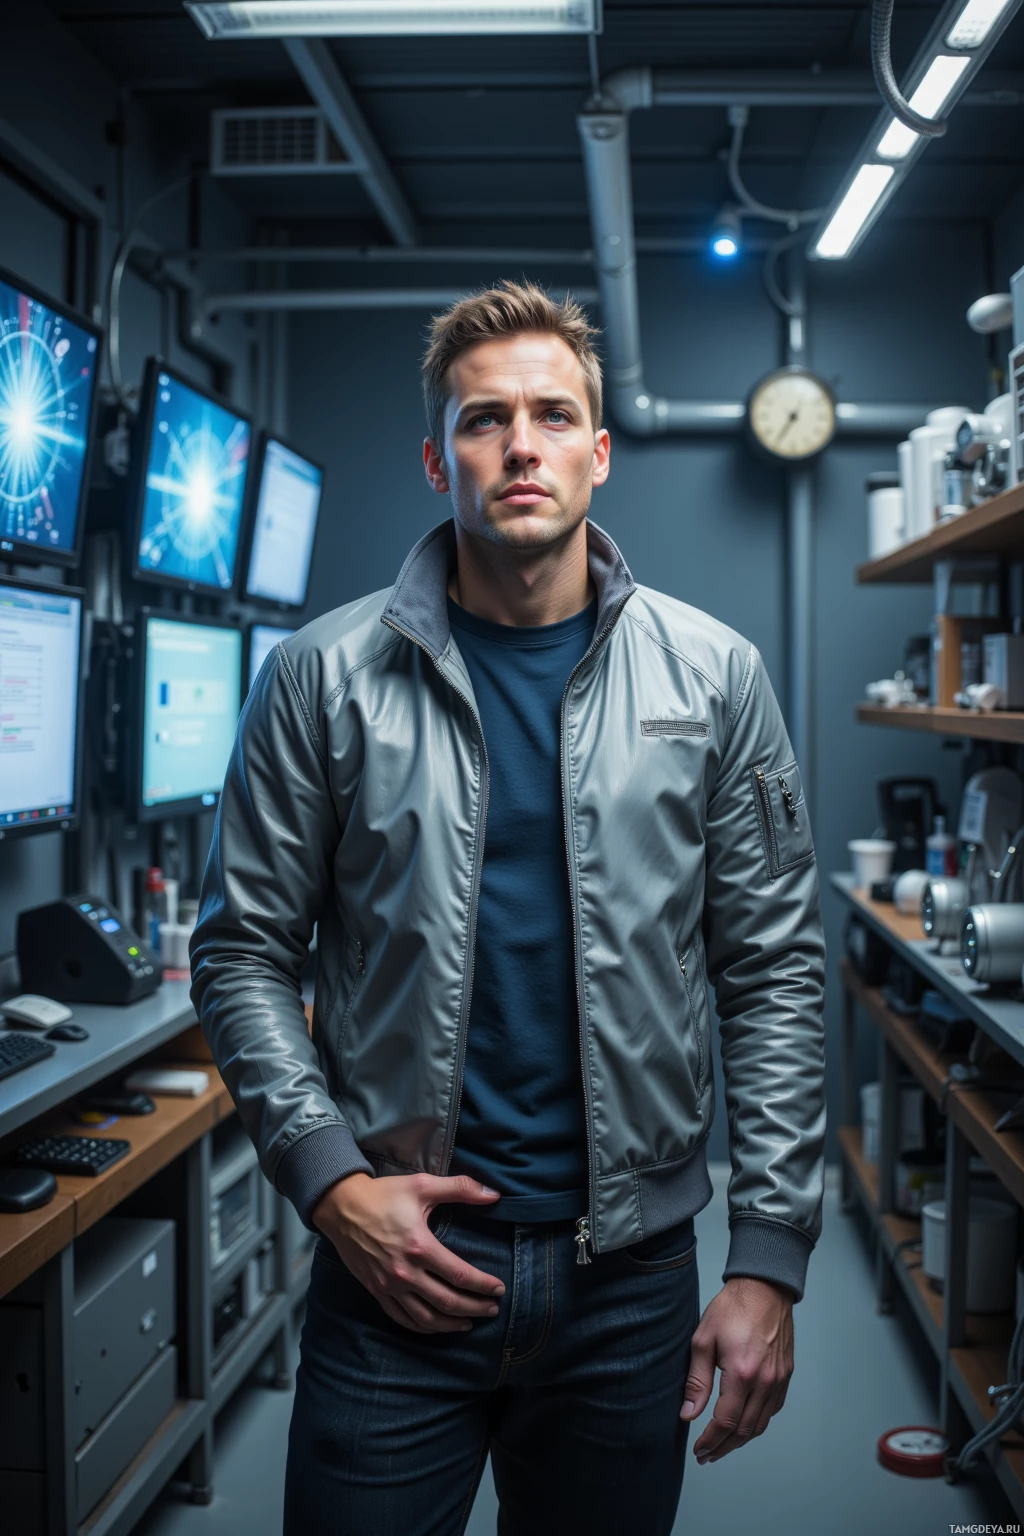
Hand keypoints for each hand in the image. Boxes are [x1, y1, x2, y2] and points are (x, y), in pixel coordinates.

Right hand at [311, 1171, 505, 1334]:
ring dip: (450, 1324)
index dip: (483, 1285)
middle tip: (492, 1310)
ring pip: (425, 1317)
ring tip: (469, 1322)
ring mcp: (389, 1286)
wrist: (342, 1207)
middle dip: (474, 1308)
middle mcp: (405, 1272)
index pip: (459, 1275)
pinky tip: (436, 1325)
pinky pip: (402, 1318)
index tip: (499, 1289)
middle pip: (447, 1301)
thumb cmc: (384, 1195)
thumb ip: (461, 1188)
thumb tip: (494, 1194)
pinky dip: (422, 1326)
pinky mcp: (376, 1291)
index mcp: (420, 1246)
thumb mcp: (423, 1184)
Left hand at [680, 1276, 794, 1462]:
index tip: (698, 1450)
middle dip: (723, 1447)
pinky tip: (743, 1424)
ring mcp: (779, 1380)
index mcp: (741, 1373)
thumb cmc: (732, 1309)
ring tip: (722, 1446)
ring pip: (760, 1424)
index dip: (710, 1441)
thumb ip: (697, 1381)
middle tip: (706, 1455)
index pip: (725, 1422)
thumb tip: (688, 1415)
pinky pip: (772, 1410)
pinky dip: (757, 1423)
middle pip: (744, 1430)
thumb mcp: (703, 1339)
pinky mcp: (786, 1376)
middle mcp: (765, 1382)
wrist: (764, 1288)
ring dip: (740, 1440)